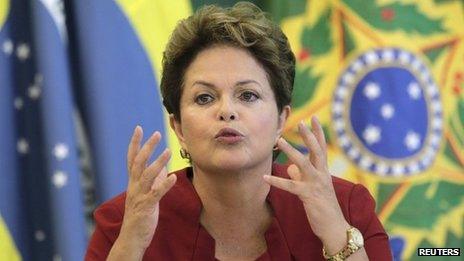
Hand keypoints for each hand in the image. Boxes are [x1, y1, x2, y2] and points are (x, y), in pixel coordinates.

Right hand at [117, 126, 176, 252]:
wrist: (131, 237)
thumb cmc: (140, 214)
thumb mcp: (146, 194)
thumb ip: (152, 180)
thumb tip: (162, 167)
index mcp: (133, 182)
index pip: (132, 158)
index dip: (135, 143)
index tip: (139, 128)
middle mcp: (134, 186)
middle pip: (138, 163)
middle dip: (147, 147)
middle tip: (157, 134)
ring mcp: (139, 196)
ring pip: (147, 176)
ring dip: (158, 162)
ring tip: (169, 151)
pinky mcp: (146, 207)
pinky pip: (155, 194)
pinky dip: (164, 185)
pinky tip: (173, 177)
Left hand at [263, 117, 349, 252]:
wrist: (335, 227)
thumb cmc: (324, 207)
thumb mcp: (314, 188)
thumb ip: (302, 176)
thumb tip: (290, 167)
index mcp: (324, 172)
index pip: (322, 148)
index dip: (318, 132)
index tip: (314, 118)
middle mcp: (322, 175)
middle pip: (316, 151)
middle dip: (309, 135)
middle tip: (301, 121)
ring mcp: (316, 184)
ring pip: (303, 164)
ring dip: (291, 151)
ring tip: (280, 140)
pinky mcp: (308, 196)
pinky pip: (290, 186)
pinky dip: (277, 180)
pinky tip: (265, 176)